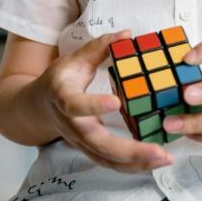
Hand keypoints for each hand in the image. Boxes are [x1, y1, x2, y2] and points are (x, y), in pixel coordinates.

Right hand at [36, 29, 174, 172]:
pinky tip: (156, 161)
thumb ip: (99, 47)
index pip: (75, 105)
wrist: (37, 108)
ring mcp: (81, 142)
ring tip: (164, 158)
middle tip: (158, 150)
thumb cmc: (59, 80)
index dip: (93, 105)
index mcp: (63, 98)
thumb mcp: (74, 59)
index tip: (116, 101)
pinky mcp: (91, 151)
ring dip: (136, 163)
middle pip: (97, 144)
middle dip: (129, 150)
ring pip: (106, 160)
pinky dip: (134, 166)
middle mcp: (72, 126)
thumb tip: (126, 34)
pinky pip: (111, 163)